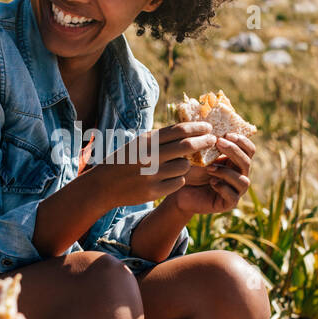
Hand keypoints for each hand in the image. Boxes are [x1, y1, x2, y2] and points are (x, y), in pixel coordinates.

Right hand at [82, 121, 217, 207]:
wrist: (104, 185)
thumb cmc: (125, 160)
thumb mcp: (139, 143)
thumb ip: (160, 137)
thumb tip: (188, 129)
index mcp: (146, 141)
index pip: (178, 130)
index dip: (197, 127)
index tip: (208, 127)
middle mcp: (150, 156)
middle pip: (187, 146)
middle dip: (204, 142)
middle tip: (213, 140)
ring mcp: (152, 175)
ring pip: (184, 166)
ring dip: (187, 164)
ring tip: (180, 164)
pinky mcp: (154, 191)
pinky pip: (178, 183)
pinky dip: (178, 179)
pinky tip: (170, 178)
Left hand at [170, 132, 254, 215]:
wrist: (180, 192)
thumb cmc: (190, 171)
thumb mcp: (198, 154)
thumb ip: (206, 141)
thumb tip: (207, 122)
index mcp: (235, 161)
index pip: (249, 149)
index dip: (242, 141)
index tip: (228, 134)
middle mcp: (239, 175)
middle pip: (247, 162)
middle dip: (234, 151)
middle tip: (218, 143)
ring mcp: (236, 190)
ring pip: (243, 180)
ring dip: (226, 172)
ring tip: (209, 168)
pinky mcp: (228, 203)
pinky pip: (233, 196)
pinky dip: (223, 188)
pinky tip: (211, 183)